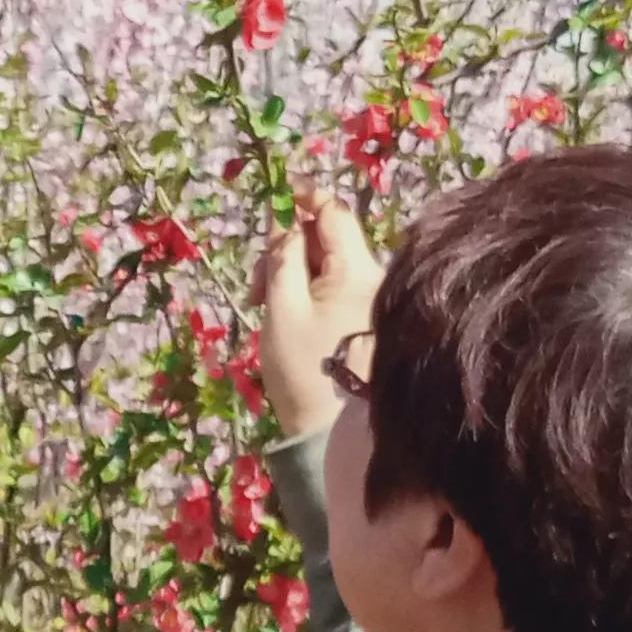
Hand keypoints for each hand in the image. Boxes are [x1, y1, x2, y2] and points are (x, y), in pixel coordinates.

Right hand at [252, 197, 382, 447]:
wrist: (333, 433)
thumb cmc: (305, 370)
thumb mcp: (282, 308)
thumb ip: (282, 259)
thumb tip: (287, 225)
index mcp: (355, 269)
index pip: (334, 212)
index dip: (306, 197)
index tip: (280, 197)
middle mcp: (373, 278)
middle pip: (329, 238)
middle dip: (289, 246)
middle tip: (258, 281)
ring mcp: (372, 301)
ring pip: (328, 265)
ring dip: (294, 272)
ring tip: (265, 304)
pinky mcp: (366, 322)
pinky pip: (335, 290)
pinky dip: (309, 292)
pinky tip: (288, 317)